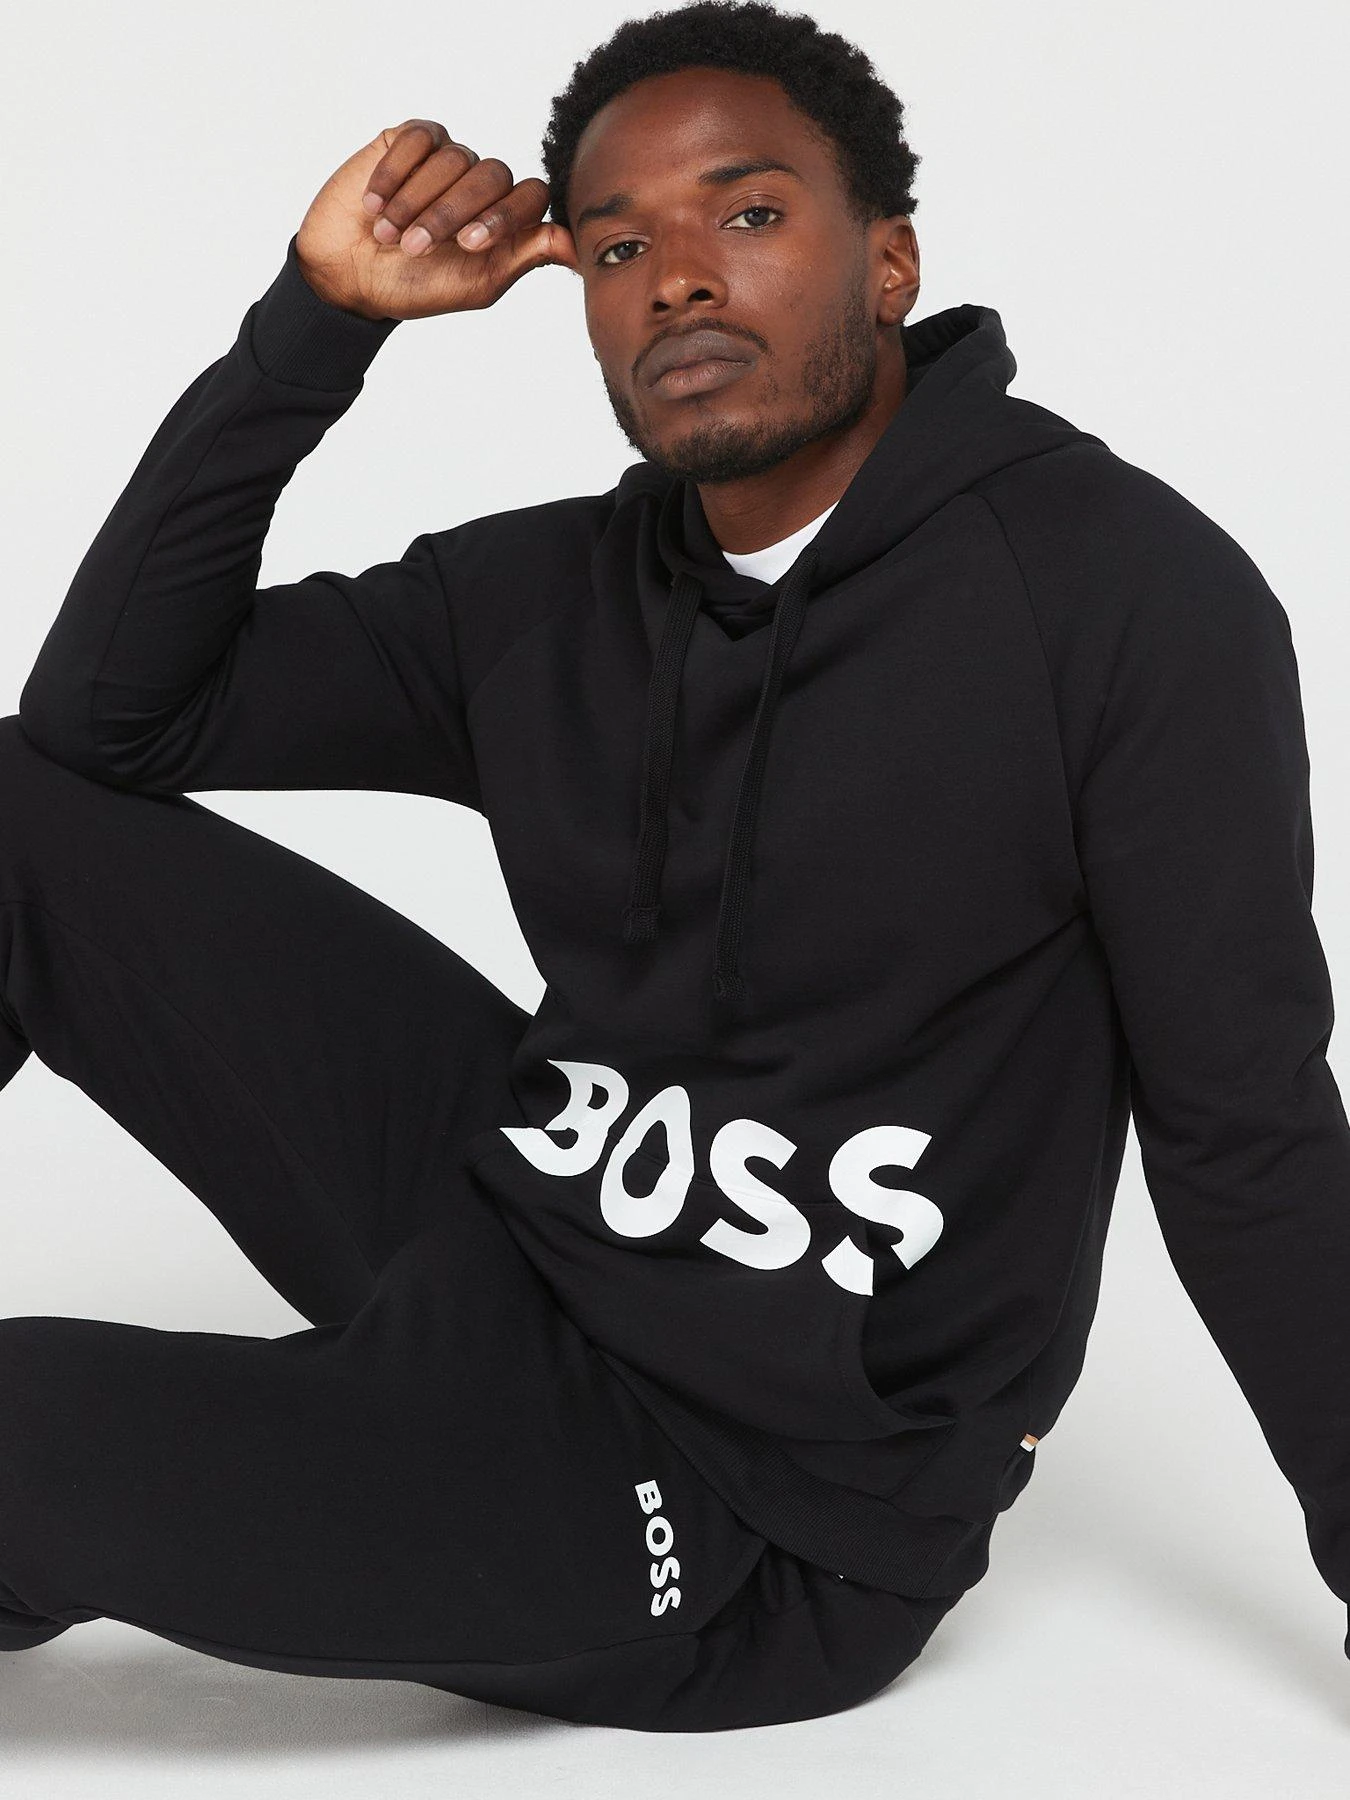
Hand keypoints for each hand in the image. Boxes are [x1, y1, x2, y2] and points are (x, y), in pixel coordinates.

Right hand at [294, 118, 578, 320]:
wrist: (348, 275)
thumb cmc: (414, 287)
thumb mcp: (477, 285)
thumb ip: (525, 258)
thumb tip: (574, 243)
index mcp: (506, 219)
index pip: (531, 196)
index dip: (502, 217)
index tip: (467, 245)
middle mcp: (482, 184)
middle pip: (494, 175)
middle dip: (451, 213)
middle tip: (416, 246)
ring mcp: (447, 158)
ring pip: (454, 158)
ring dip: (416, 201)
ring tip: (389, 234)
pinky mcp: (409, 139)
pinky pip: (417, 140)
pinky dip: (394, 174)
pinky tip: (375, 203)